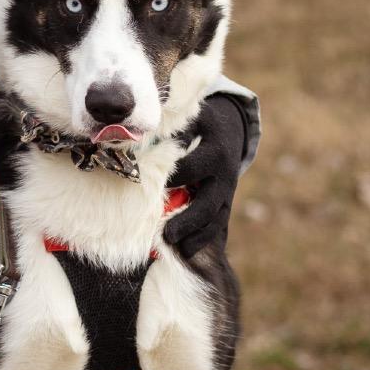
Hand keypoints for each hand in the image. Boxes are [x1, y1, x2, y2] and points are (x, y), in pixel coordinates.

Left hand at [164, 93, 248, 257]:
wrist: (232, 130)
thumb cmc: (201, 123)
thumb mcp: (192, 117)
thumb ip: (171, 126)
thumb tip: (136, 133)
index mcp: (215, 151)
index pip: (192, 168)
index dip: (173, 179)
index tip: (153, 187)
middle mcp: (224, 174)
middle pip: (207, 202)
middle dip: (187, 220)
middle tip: (166, 234)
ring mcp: (227, 192)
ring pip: (214, 219)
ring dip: (195, 236)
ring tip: (176, 249)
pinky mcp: (225, 202)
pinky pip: (218, 225)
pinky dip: (204, 239)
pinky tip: (187, 252)